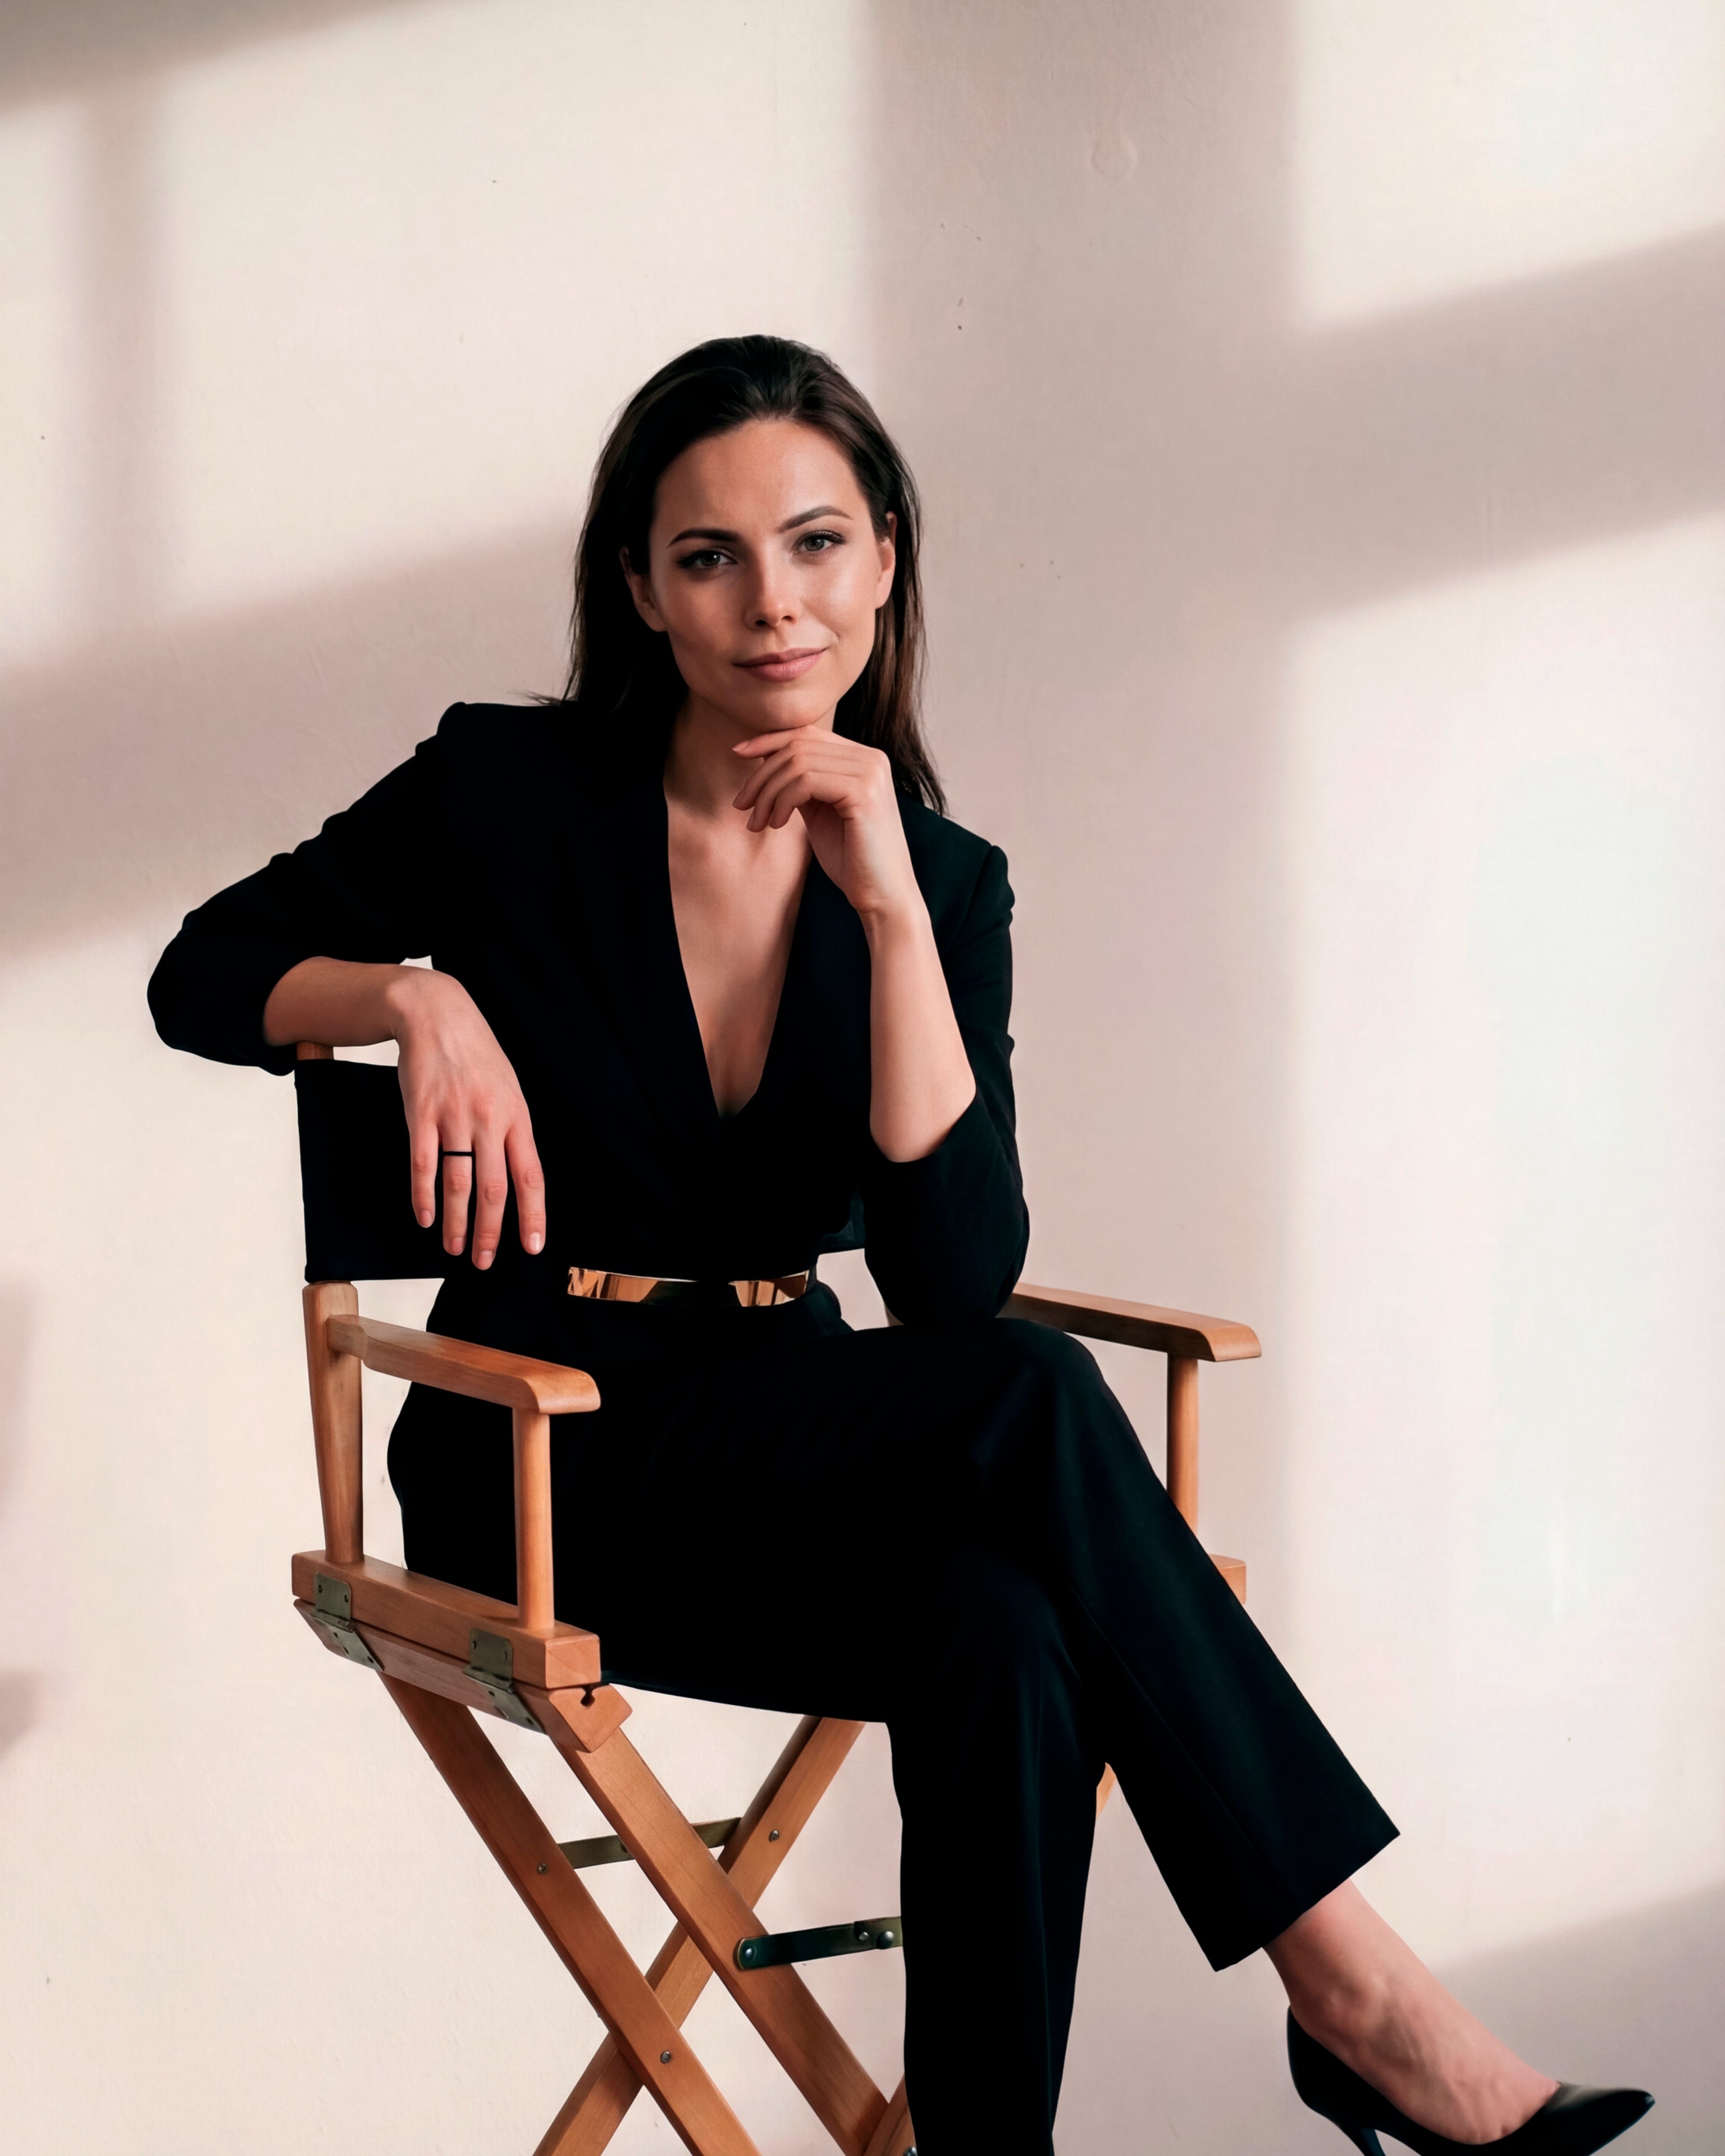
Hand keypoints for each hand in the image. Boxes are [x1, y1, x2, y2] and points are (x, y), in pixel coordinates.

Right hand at [388, 969, 545, 1268]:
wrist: (438, 1016)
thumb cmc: (477, 1056)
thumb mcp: (509, 1089)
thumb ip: (513, 1131)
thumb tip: (518, 1176)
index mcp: (517, 1117)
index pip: (531, 1175)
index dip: (533, 1214)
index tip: (533, 1247)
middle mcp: (489, 1120)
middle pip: (494, 1188)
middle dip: (491, 1231)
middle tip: (485, 1261)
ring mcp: (454, 1117)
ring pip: (458, 1183)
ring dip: (457, 1222)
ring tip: (456, 1249)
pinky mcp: (421, 1113)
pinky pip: (422, 1164)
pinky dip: (423, 1196)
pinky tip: (425, 1218)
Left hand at [731, 728, 921, 921]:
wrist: (882, 895)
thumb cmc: (850, 858)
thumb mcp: (819, 811)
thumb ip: (800, 782)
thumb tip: (765, 757)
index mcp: (863, 758)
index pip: (808, 733)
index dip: (769, 740)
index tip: (738, 754)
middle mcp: (871, 757)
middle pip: (798, 746)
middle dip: (761, 775)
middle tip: (742, 806)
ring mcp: (870, 772)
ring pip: (797, 763)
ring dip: (767, 793)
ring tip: (757, 823)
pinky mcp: (864, 792)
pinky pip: (806, 782)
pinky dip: (782, 801)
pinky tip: (778, 825)